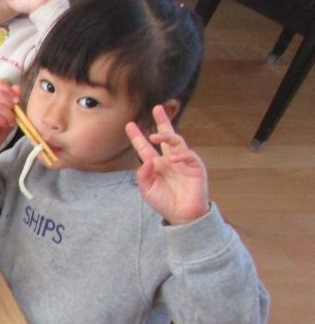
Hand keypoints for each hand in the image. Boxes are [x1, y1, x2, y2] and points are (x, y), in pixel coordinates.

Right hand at [0, 81, 19, 170]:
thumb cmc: (0, 125)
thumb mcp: (11, 110)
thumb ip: (14, 98)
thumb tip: (17, 87)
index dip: (10, 91)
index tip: (17, 100)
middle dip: (11, 104)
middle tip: (15, 113)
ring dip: (9, 115)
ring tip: (12, 122)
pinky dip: (4, 121)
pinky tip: (6, 125)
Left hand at [126, 105, 209, 225]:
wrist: (182, 215)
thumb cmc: (164, 202)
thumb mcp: (147, 190)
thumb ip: (143, 176)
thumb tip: (147, 161)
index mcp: (156, 165)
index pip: (145, 148)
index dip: (137, 137)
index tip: (129, 125)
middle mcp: (169, 160)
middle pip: (166, 136)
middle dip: (162, 122)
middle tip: (157, 108)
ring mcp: (183, 162)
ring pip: (177, 142)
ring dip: (167, 136)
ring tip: (156, 134)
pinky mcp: (195, 167)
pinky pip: (188, 155)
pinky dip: (181, 155)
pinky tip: (173, 159)